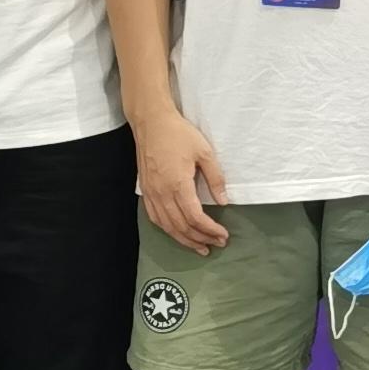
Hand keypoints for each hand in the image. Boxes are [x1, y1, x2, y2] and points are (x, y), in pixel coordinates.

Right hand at [131, 105, 229, 251]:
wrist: (151, 122)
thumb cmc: (179, 134)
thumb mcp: (204, 152)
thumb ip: (215, 178)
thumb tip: (223, 201)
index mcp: (178, 184)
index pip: (195, 217)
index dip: (210, 230)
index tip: (223, 235)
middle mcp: (162, 193)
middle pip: (181, 226)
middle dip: (200, 239)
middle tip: (216, 245)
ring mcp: (151, 193)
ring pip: (167, 226)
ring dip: (184, 239)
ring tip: (200, 247)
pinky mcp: (145, 191)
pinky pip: (155, 218)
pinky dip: (168, 230)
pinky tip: (177, 233)